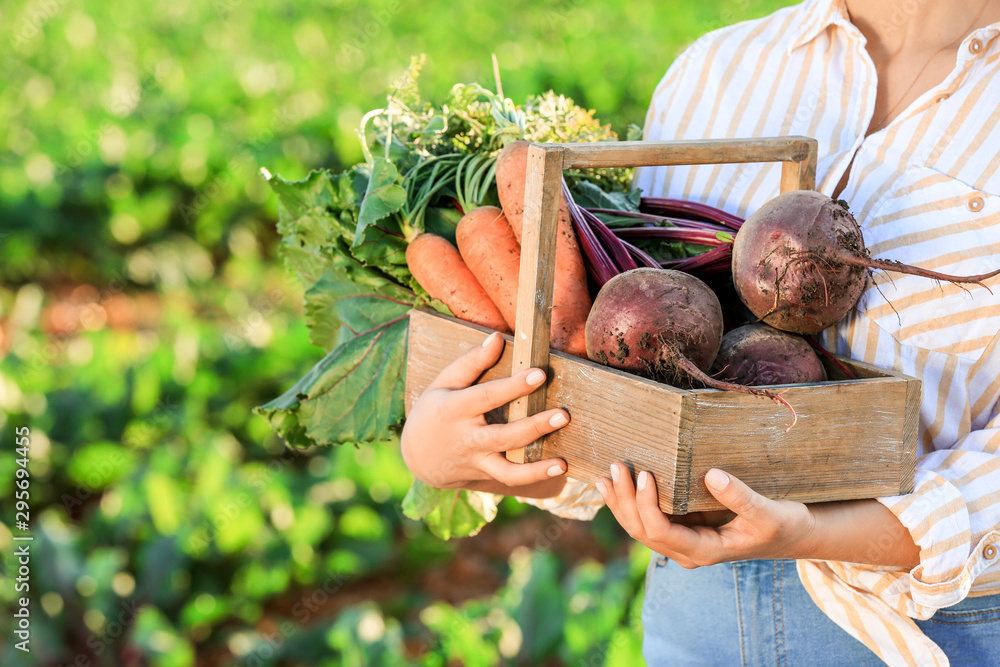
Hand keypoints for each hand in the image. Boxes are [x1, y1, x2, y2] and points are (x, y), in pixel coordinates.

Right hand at [400, 331, 570, 496]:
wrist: (418, 456)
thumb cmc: (435, 410)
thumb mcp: (444, 382)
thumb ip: (471, 361)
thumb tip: (497, 338)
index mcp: (454, 409)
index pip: (487, 396)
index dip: (513, 386)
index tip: (539, 373)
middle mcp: (466, 438)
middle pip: (502, 437)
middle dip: (533, 427)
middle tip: (563, 415)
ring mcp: (476, 460)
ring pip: (507, 469)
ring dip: (536, 468)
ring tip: (563, 461)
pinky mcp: (484, 475)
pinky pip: (511, 479)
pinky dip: (535, 477)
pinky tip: (560, 467)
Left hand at [596, 463, 814, 567]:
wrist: (792, 534)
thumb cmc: (783, 524)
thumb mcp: (769, 512)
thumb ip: (741, 497)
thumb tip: (712, 475)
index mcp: (704, 551)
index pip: (661, 532)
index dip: (646, 505)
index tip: (645, 474)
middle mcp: (687, 550)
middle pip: (642, 530)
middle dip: (624, 500)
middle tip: (616, 466)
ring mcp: (682, 541)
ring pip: (639, 526)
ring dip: (621, 502)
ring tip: (606, 475)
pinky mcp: (683, 528)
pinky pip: (648, 518)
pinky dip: (630, 502)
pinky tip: (618, 484)